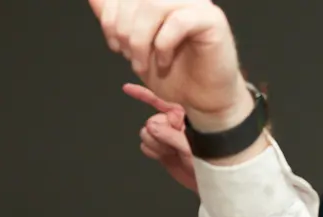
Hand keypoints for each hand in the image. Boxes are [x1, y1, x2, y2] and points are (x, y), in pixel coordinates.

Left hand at [91, 0, 249, 129]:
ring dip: (139, 40)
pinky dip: (163, 46)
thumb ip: (114, 19)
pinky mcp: (212, 20)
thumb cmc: (171, 72)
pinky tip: (164, 62)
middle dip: (122, 29)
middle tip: (129, 55)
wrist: (200, 100)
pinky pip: (178, 21)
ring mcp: (197, 4)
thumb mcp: (132, 45)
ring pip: (154, 4)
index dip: (110, 15)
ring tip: (142, 63)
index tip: (115, 43)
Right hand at [124, 84, 197, 192]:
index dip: (150, 101)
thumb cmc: (208, 159)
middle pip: (151, 121)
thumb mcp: (191, 146)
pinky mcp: (160, 145)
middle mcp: (173, 120)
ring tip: (172, 152)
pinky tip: (165, 155)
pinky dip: (152, 152)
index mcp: (184, 113)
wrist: (206, 178)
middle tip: (173, 146)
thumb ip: (170, 135)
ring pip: (146, 133)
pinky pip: (145, 145)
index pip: (163, 103)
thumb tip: (150, 125)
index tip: (128, 88)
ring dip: (156, 145)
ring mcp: (165, 133)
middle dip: (158, 136)